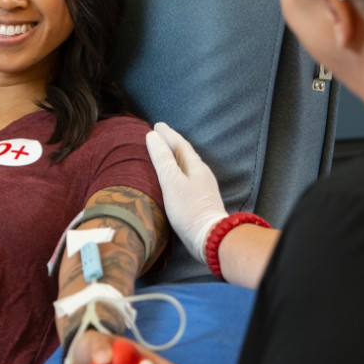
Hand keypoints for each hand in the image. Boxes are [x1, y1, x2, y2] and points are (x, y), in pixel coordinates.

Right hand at [145, 123, 227, 263]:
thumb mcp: (171, 182)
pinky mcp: (201, 201)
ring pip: (187, 166)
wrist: (210, 237)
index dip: (168, 134)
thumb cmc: (189, 210)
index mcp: (196, 166)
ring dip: (175, 158)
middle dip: (172, 144)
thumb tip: (153, 136)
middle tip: (159, 136)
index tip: (157, 125)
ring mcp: (203, 188)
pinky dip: (177, 173)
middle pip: (185, 154)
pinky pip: (187, 179)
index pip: (180, 144)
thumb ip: (162, 160)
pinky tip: (173, 180)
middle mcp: (202, 174)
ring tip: (164, 155)